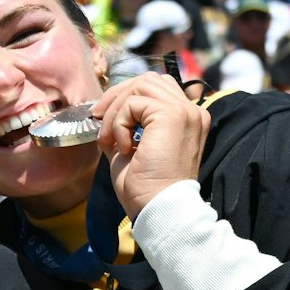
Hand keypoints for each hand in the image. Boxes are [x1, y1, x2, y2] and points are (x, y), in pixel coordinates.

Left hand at [91, 72, 210, 216]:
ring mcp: (184, 111)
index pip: (155, 88)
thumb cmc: (146, 188)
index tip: (103, 118)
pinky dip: (119, 123)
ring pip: (139, 87)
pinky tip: (123, 148)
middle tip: (98, 120)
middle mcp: (191, 111)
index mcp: (186, 119)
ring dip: (116, 111)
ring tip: (110, 140)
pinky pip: (133, 103)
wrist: (159, 208)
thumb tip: (103, 112)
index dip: (125, 97)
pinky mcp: (172, 115)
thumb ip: (125, 126)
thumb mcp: (130, 149)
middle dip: (117, 96)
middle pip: (148, 80)